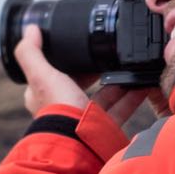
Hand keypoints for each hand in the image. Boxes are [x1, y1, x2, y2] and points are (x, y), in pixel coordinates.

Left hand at [15, 24, 161, 127]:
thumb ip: (32, 53)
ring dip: (120, 81)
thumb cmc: (56, 110)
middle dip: (99, 70)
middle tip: (113, 54)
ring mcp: (85, 116)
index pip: (55, 72)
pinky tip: (144, 83)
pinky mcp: (104, 125)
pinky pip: (121, 107)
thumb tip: (30, 29)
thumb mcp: (41, 76)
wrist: (78, 144)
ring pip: (105, 95)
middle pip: (84, 83)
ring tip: (133, 65)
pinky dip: (133, 96)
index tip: (83, 45)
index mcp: (45, 95)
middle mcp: (64, 106)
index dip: (68, 60)